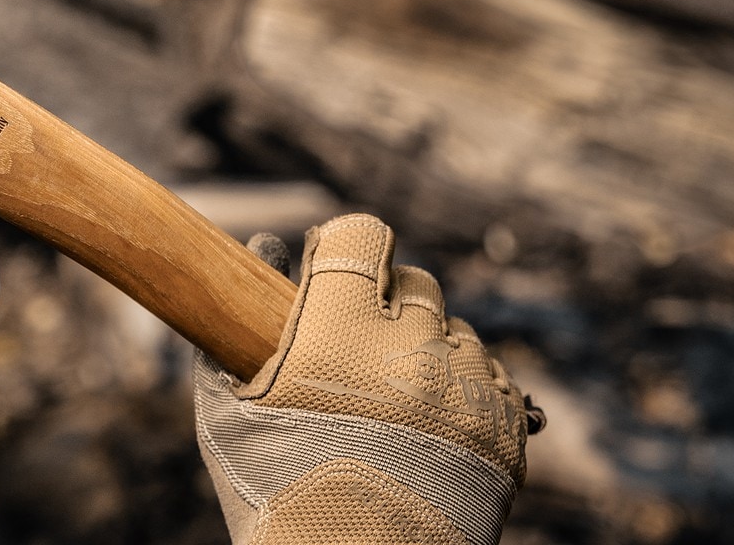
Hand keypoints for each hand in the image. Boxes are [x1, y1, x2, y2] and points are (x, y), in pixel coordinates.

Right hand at [194, 214, 542, 544]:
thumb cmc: (275, 497)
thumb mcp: (228, 413)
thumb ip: (231, 326)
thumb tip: (263, 245)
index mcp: (337, 335)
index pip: (361, 236)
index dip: (345, 243)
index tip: (333, 257)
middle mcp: (410, 352)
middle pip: (415, 280)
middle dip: (386, 298)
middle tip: (358, 336)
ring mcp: (465, 391)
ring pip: (456, 329)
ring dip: (428, 344)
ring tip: (394, 389)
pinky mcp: (505, 430)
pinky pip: (494, 375)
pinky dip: (464, 385)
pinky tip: (431, 415)